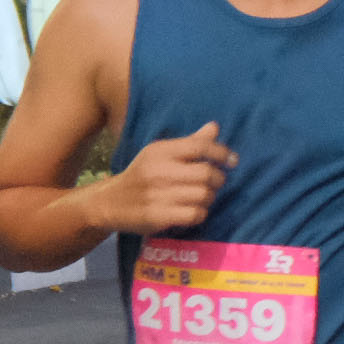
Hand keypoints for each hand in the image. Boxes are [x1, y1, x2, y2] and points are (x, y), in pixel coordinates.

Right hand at [85, 123, 233, 236]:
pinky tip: (192, 211)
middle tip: (214, 183)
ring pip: (204, 195)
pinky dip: (200, 214)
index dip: (221, 153)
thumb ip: (189, 143)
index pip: (199, 146)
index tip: (233, 161)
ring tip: (202, 198)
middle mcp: (159, 171)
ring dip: (209, 198)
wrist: (110, 203)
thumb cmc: (142, 176)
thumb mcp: (160, 155)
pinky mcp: (158, 216)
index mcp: (161, 151)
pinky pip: (195, 214)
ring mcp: (158, 195)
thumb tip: (215, 127)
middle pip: (206, 173)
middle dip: (217, 179)